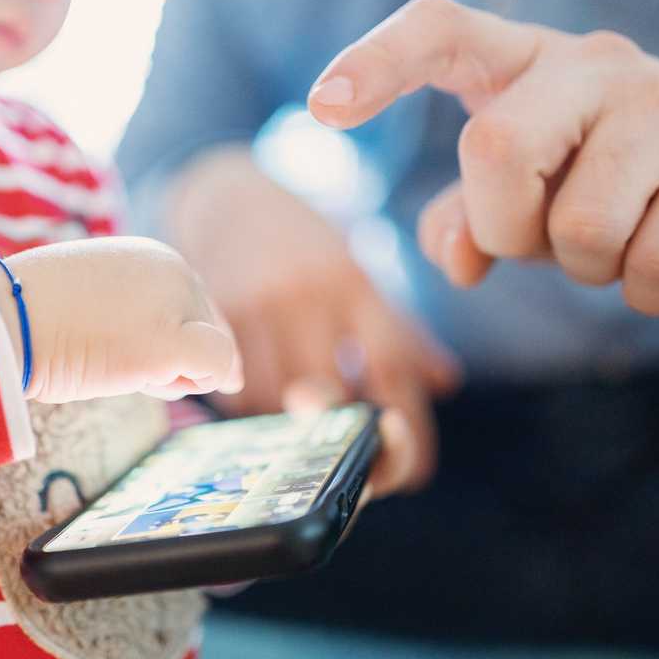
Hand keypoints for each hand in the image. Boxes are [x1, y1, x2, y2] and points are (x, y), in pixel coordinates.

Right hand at [0, 237, 242, 403]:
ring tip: (114, 362)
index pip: (194, 308)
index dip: (173, 341)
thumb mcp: (92, 301)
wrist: (1, 319)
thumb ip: (133, 314)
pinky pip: (219, 367)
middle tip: (117, 361)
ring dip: (175, 374)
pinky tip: (153, 380)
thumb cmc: (32, 316)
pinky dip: (204, 381)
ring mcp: (175, 304)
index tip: (128, 352)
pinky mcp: (170, 342)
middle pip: (207, 330)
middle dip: (177, 359)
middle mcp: (174, 271)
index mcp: (153, 258)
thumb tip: (175, 356)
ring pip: (213, 352)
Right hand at [166, 147, 459, 493]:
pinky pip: (233, 387)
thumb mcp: (354, 271)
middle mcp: (311, 290)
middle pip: (334, 394)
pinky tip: (255, 391)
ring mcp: (260, 301)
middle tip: (341, 445)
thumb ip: (398, 329)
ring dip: (286, 425)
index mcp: (356, 282)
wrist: (224, 192)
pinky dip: (248, 405)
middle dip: (340, 433)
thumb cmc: (300, 242)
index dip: (408, 429)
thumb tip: (445, 383)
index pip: (393, 368)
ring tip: (291, 416)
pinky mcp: (214, 313)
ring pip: (276, 400)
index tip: (411, 465)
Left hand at [309, 0, 658, 314]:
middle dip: (505, 228)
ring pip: (581, 228)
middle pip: (495, 150)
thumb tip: (458, 259)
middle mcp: (592, 65)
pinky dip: (647, 292)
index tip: (323, 107)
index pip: (441, 32)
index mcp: (523, 64)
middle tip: (541, 235)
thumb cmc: (602, 177)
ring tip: (613, 239)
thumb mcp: (522, 190)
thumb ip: (466, 218)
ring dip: (586, 268)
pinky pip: (656, 269)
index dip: (378, 63)